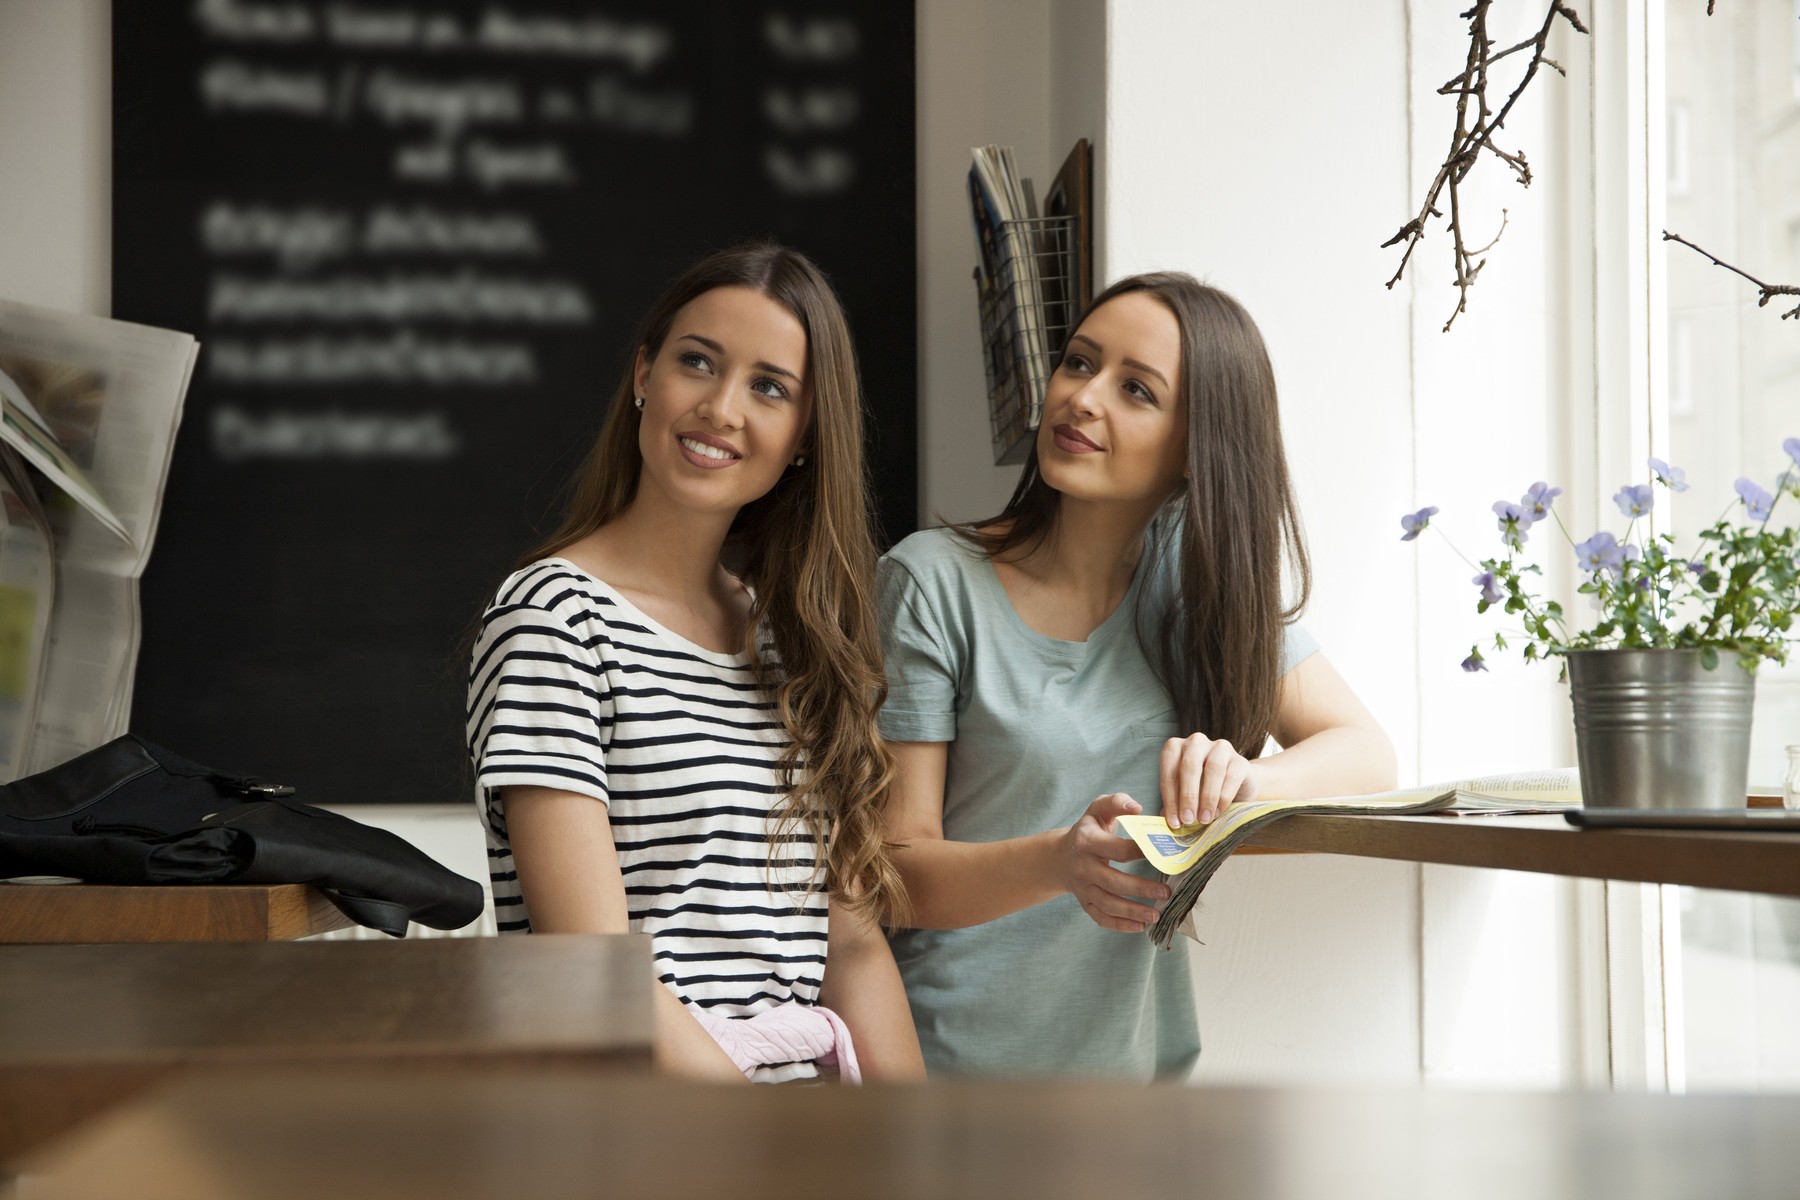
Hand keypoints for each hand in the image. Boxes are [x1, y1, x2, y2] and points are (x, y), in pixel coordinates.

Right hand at [1054, 793, 1169, 933]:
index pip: (1117, 849)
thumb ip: (1117, 802)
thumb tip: (1138, 808)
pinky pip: (1101, 918)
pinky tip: (1140, 926)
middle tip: (1166, 892)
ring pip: (1107, 904)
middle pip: (1113, 881)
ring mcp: (1083, 887)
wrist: (1060, 857)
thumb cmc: (1089, 830)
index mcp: (1087, 841)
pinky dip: (1120, 925)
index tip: (1163, 854)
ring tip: (1156, 914)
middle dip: (1141, 888)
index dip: (1141, 852)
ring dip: (1133, 911)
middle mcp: (1083, 866)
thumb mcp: (1098, 809)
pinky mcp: (1085, 903)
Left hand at [1160, 735, 1258, 828]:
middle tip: (1187, 819)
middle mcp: (1197, 742)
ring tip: (1204, 819)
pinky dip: (1224, 797)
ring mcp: (1220, 748)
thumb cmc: (1203, 788)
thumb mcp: (1185, 794)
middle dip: (1187, 795)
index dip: (1169, 797)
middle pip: (1190, 765)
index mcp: (1176, 748)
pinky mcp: (1240, 760)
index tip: (1173, 821)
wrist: (1237, 786)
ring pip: (1213, 768)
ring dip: (1207, 797)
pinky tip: (1218, 812)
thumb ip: (1175, 803)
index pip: (1169, 770)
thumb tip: (1168, 819)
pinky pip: (1232, 776)